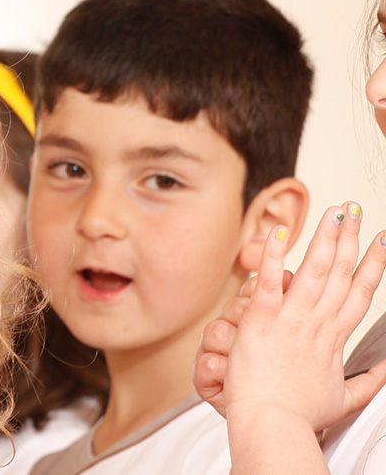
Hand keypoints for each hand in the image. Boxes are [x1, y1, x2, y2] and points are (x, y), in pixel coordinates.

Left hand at [194, 203, 385, 429]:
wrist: (273, 424)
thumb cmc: (300, 415)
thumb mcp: (344, 398)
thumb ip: (368, 382)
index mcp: (335, 337)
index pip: (359, 292)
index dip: (372, 265)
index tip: (382, 242)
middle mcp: (316, 322)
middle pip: (339, 272)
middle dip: (350, 238)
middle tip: (355, 210)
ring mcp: (290, 319)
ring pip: (312, 269)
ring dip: (324, 237)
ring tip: (335, 211)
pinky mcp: (261, 320)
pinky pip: (269, 282)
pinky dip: (272, 256)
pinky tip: (278, 232)